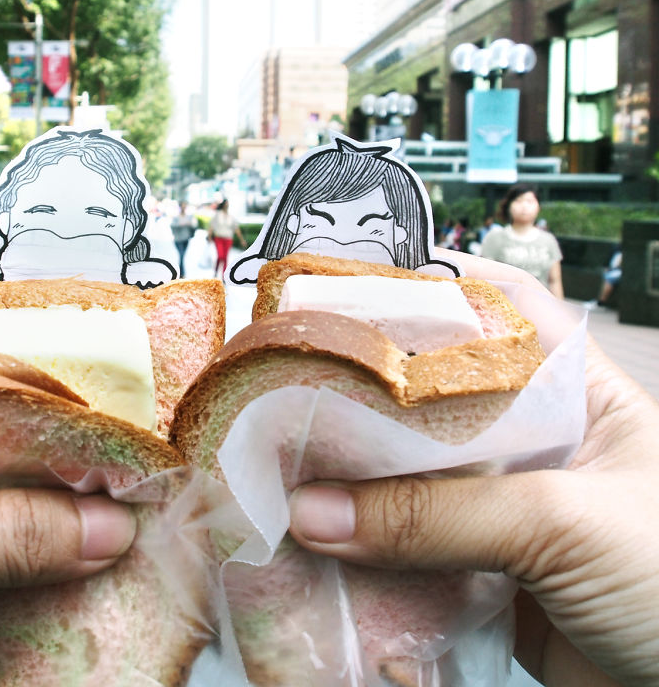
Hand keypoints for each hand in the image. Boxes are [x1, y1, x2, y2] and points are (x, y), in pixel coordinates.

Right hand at [289, 250, 658, 686]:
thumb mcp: (564, 525)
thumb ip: (437, 516)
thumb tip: (314, 513)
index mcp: (578, 397)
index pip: (502, 313)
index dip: (432, 290)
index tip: (354, 291)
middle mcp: (539, 444)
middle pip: (438, 401)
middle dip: (369, 399)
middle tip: (294, 387)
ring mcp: (511, 512)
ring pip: (417, 483)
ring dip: (358, 487)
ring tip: (289, 472)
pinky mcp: (488, 576)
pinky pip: (415, 554)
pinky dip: (370, 556)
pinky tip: (325, 550)